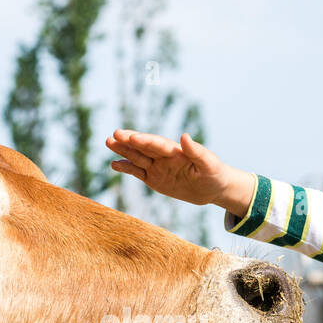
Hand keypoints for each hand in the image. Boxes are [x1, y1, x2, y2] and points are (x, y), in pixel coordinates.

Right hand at [105, 129, 253, 215]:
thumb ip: (196, 151)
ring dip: (123, 151)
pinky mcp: (154, 179)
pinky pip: (138, 172)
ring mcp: (157, 167)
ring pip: (137, 157)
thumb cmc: (214, 173)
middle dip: (129, 142)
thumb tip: (184, 136)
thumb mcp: (209, 164)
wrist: (212, 188)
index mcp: (176, 151)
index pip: (157, 145)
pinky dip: (126, 168)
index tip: (131, 137)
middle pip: (143, 147)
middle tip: (114, 135)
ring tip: (108, 142)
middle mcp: (164, 156)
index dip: (145, 141)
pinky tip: (114, 164)